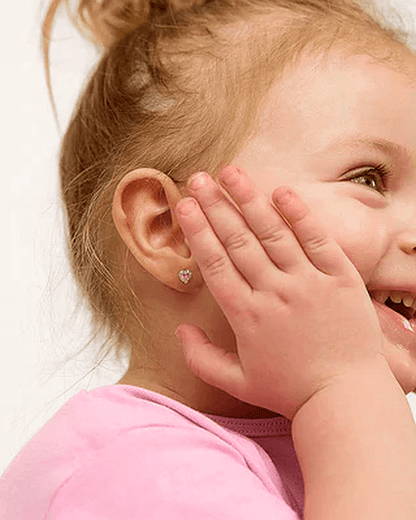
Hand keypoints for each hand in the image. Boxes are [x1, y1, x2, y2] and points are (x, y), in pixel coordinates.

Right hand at [174, 165, 387, 419]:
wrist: (346, 398)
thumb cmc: (290, 391)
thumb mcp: (237, 383)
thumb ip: (201, 358)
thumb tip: (179, 330)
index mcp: (247, 316)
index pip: (215, 264)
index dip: (197, 231)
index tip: (184, 205)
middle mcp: (275, 293)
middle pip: (239, 241)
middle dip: (215, 206)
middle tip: (197, 178)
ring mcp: (309, 283)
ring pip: (273, 233)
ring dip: (249, 200)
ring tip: (231, 173)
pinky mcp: (340, 279)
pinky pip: (317, 240)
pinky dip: (300, 215)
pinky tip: (281, 192)